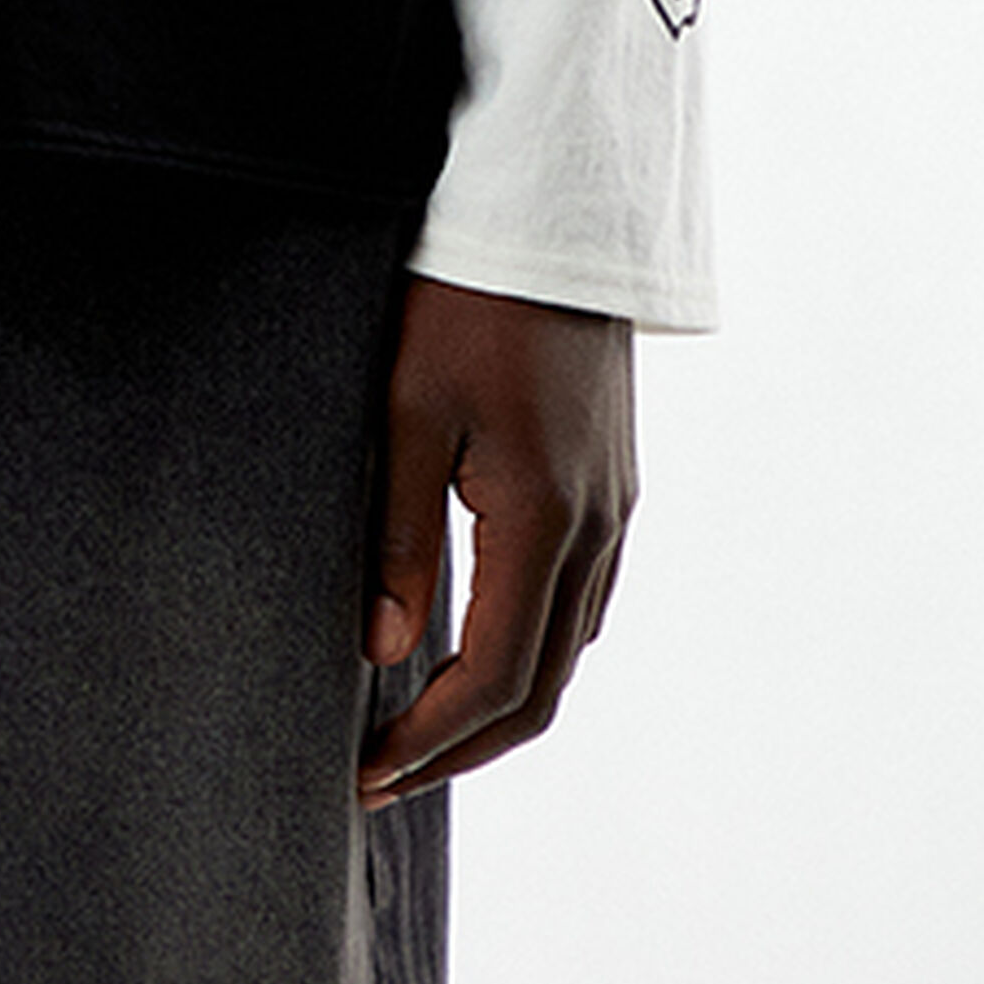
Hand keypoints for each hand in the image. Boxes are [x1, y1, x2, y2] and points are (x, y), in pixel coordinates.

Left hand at [356, 272, 634, 806]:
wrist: (549, 211)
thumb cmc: (463, 299)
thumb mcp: (406, 411)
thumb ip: (397, 538)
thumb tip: (385, 651)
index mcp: (546, 521)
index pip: (495, 678)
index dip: (431, 739)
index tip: (367, 771)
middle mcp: (597, 528)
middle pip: (544, 686)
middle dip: (464, 744)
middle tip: (384, 772)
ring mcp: (616, 506)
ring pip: (570, 647)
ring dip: (502, 703)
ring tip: (421, 723)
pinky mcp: (612, 480)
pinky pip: (583, 597)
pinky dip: (534, 646)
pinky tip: (479, 642)